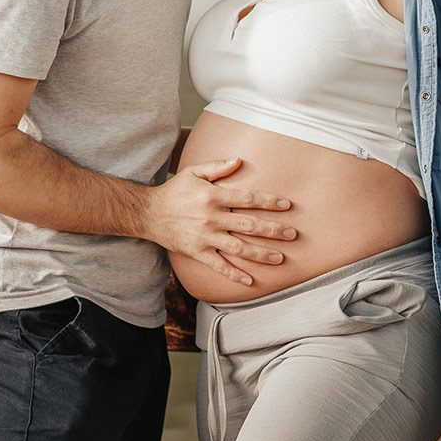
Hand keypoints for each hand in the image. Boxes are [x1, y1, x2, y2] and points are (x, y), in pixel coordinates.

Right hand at [145, 157, 296, 285]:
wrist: (148, 213)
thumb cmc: (174, 190)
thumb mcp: (193, 172)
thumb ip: (217, 167)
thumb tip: (239, 160)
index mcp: (213, 197)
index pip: (247, 199)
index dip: (269, 202)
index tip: (287, 205)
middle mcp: (211, 218)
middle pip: (248, 226)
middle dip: (273, 231)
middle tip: (292, 235)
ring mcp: (205, 237)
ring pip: (238, 248)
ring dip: (261, 254)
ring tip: (280, 258)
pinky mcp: (197, 252)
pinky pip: (218, 266)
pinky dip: (234, 274)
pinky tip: (250, 281)